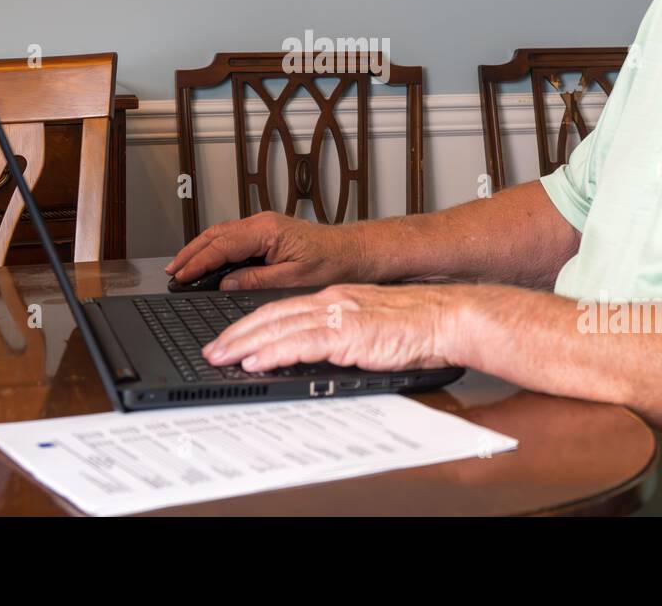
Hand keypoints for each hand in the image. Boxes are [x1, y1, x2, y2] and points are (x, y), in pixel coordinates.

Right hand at [165, 212, 363, 289]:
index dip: (199, 262)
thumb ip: (256, 280)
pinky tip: (207, 261)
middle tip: (172, 271)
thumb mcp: (293, 278)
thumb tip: (225, 284)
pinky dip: (215, 249)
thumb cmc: (331, 262)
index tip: (182, 276)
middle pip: (215, 235)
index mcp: (267, 231)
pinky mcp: (266, 233)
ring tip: (182, 267)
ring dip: (200, 250)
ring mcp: (263, 226)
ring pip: (221, 234)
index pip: (222, 245)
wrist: (351, 252)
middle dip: (191, 253)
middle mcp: (262, 223)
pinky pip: (232, 237)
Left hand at [202, 283, 466, 372]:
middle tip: (212, 350)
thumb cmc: (419, 327)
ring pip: (278, 326)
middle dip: (237, 334)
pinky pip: (301, 343)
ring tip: (221, 358)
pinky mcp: (349, 334)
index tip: (231, 339)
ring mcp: (340, 315)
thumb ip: (342, 335)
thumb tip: (317, 353)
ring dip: (244, 344)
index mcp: (337, 299)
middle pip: (272, 315)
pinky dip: (273, 352)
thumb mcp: (371, 327)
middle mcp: (333, 302)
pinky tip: (255, 361)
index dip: (252, 324)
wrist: (448, 318)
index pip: (282, 309)